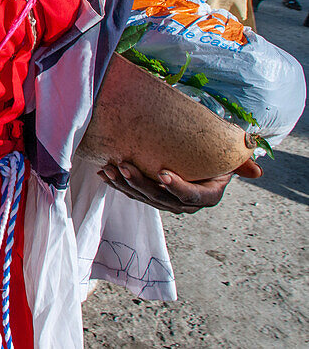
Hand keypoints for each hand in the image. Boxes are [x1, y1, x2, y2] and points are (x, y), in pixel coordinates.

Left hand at [98, 160, 261, 213]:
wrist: (200, 160)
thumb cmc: (216, 157)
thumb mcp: (230, 158)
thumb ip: (241, 163)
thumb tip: (257, 171)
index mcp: (207, 197)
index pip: (191, 196)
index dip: (177, 187)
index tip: (163, 173)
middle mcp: (185, 204)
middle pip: (161, 198)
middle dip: (141, 183)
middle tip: (125, 166)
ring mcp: (166, 202)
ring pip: (143, 197)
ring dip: (125, 184)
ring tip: (111, 169)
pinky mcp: (149, 195)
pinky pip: (132, 193)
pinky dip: (118, 184)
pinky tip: (105, 173)